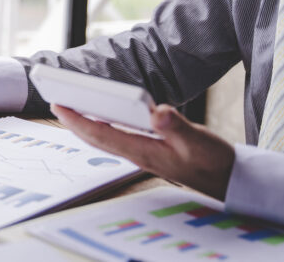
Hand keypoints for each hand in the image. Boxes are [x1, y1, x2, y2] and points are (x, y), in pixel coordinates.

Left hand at [51, 104, 235, 198]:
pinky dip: (103, 127)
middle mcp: (137, 154)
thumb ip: (176, 127)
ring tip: (71, 109)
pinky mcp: (149, 153)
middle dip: (74, 122)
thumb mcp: (198, 141)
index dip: (77, 120)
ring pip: (105, 139)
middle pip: (96, 137)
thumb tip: (156, 112)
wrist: (228, 180)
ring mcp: (142, 155)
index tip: (59, 105)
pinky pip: (117, 139)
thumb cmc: (213, 162)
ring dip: (86, 125)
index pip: (101, 133)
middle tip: (56, 103)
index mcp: (143, 151)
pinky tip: (102, 119)